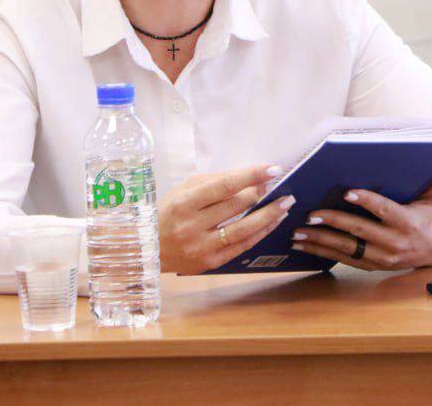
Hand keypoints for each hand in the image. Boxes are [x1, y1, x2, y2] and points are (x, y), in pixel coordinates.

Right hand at [159, 164, 295, 273]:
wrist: (146, 249)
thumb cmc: (166, 212)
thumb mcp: (183, 190)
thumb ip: (214, 182)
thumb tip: (249, 177)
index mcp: (184, 202)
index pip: (224, 186)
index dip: (250, 176)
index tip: (271, 169)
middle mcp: (192, 226)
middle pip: (236, 206)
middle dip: (260, 193)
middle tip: (276, 184)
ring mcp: (201, 247)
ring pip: (244, 229)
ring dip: (269, 215)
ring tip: (285, 204)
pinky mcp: (210, 263)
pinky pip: (242, 246)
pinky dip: (260, 233)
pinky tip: (272, 222)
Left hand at [291, 163, 431, 270]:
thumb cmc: (429, 217)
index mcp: (408, 223)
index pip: (385, 210)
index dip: (367, 201)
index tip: (347, 192)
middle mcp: (394, 243)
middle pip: (360, 231)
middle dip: (334, 222)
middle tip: (312, 212)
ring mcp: (381, 257)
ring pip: (346, 249)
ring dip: (320, 240)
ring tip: (298, 232)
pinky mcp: (371, 266)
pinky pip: (342, 260)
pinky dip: (321, 252)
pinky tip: (303, 245)